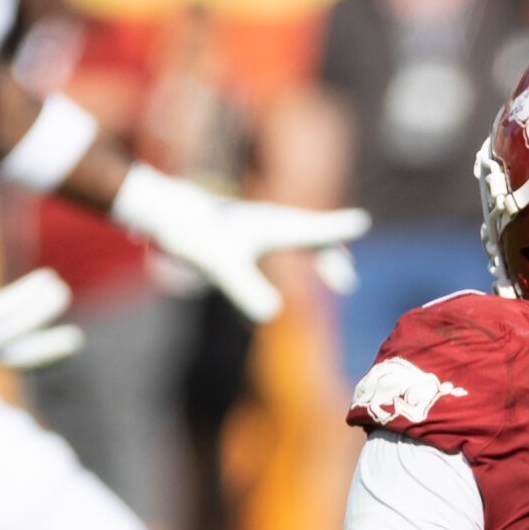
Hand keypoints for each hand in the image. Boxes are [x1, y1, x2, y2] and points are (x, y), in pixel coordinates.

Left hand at [110, 166, 369, 323]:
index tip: (362, 222)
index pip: (313, 231)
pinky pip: (287, 240)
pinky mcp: (248, 232)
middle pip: (313, 235)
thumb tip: (272, 316)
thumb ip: (246, 290)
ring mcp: (260, 225)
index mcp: (273, 224)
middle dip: (333, 257)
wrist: (166, 213)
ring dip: (321, 254)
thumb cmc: (194, 236)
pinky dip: (303, 252)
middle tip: (346, 282)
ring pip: (302, 236)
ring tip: (338, 276)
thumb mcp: (220, 266)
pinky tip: (300, 267)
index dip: (337, 231)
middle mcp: (271, 221)